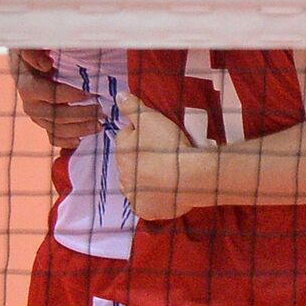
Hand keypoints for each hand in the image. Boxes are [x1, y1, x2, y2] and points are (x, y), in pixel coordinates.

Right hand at [8, 48, 102, 147]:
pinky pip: (53, 137)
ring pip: (57, 129)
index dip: (69, 95)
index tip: (89, 93)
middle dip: (82, 115)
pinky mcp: (43, 122)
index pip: (50, 95)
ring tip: (99, 125)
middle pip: (57, 115)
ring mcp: (37, 117)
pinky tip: (82, 140)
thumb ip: (33, 53)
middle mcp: (31, 105)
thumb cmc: (35, 53)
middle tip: (102, 111)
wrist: (27, 66)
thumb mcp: (30, 46)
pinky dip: (67, 141)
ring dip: (79, 129)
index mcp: (28, 87)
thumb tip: (46, 66)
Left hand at [114, 92, 208, 220]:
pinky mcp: (145, 210)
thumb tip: (118, 95)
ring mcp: (133, 194)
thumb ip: (132, 107)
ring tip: (167, 170)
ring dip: (146, 176)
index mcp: (122, 151)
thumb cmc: (168, 145)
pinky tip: (166, 190)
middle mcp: (122, 174)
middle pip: (131, 161)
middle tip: (165, 152)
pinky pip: (146, 201)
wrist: (187, 177)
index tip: (158, 135)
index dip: (142, 134)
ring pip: (137, 182)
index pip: (127, 138)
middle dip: (142, 156)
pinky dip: (153, 196)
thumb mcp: (150, 118)